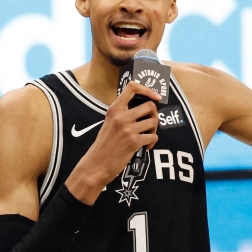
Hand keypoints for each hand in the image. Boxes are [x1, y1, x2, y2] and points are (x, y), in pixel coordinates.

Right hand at [65, 81, 160, 204]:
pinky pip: (153, 136)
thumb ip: (122, 114)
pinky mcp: (134, 141)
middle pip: (150, 106)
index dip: (148, 90)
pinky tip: (145, 147)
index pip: (132, 87)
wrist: (96, 164)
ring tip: (147, 137)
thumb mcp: (109, 123)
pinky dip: (152, 142)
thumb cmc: (104, 145)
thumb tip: (142, 110)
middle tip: (150, 124)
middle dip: (154, 115)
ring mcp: (128, 128)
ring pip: (154, 122)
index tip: (155, 97)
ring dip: (154, 130)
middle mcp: (121, 116)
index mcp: (114, 109)